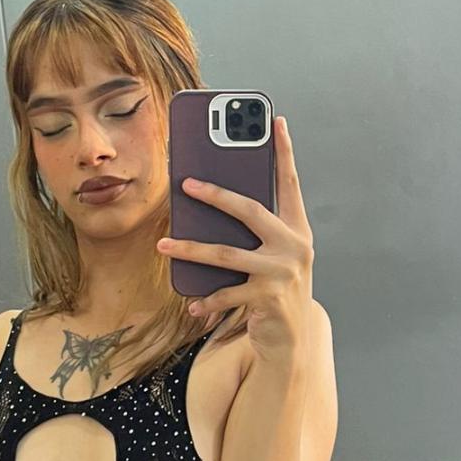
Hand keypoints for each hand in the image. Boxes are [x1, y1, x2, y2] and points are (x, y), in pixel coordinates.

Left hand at [157, 115, 313, 364]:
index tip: (275, 121)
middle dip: (216, 194)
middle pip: (250, 210)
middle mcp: (295, 246)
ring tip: (163, 243)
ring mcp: (283, 272)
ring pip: (226, 253)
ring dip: (190, 248)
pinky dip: (205, 299)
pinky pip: (226, 293)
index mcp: (297, 228)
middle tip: (185, 183)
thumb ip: (256, 229)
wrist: (292, 339)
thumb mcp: (273, 254)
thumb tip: (211, 200)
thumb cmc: (275, 287)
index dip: (284, 152)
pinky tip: (190, 303)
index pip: (289, 182)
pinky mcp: (269, 298)